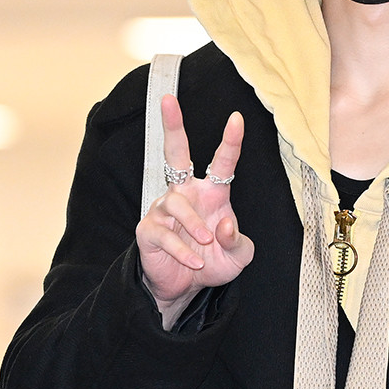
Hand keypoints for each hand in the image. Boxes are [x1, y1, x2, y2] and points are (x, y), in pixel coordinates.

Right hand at [136, 95, 253, 326]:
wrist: (186, 288)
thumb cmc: (214, 262)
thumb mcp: (239, 256)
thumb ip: (239, 241)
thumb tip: (224, 225)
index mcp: (212, 192)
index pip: (221, 162)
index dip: (230, 141)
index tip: (237, 117)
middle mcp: (186, 193)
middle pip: (175, 152)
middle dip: (173, 126)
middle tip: (168, 100)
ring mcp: (164, 209)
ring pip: (177, 204)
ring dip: (195, 225)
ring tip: (206, 244)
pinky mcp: (149, 230)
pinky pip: (165, 234)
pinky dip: (183, 249)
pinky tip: (194, 262)